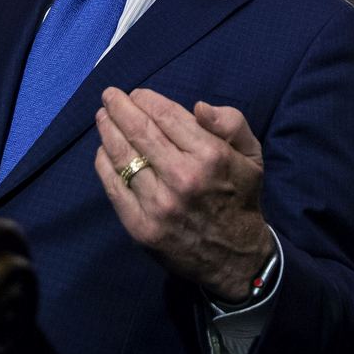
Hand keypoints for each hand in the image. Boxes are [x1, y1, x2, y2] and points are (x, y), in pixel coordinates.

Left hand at [94, 87, 272, 302]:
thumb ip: (231, 123)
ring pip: (124, 157)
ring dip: (108, 131)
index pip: (167, 116)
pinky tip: (103, 151)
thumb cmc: (239, 198)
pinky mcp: (141, 227)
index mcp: (211, 156)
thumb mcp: (252, 156)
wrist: (235, 259)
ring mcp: (159, 204)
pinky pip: (114, 188)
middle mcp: (182, 177)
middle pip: (140, 132)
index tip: (137, 94)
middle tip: (109, 96)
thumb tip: (198, 107)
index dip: (146, 99)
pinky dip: (104, 165)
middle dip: (120, 108)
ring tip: (102, 117)